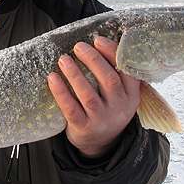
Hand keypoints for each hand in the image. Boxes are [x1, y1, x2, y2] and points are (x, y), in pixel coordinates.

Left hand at [47, 36, 140, 157]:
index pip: (127, 71)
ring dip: (74, 74)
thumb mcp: (119, 94)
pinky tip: (52, 78)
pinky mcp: (83, 128)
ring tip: (63, 59)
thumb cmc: (106, 109)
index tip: (98, 40)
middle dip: (93, 60)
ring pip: (88, 95)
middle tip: (78, 46)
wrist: (99, 143)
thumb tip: (98, 41)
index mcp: (131, 95)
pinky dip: (60, 92)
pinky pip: (70, 108)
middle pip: (109, 80)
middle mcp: (119, 108)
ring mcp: (102, 119)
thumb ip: (114, 73)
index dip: (113, 54)